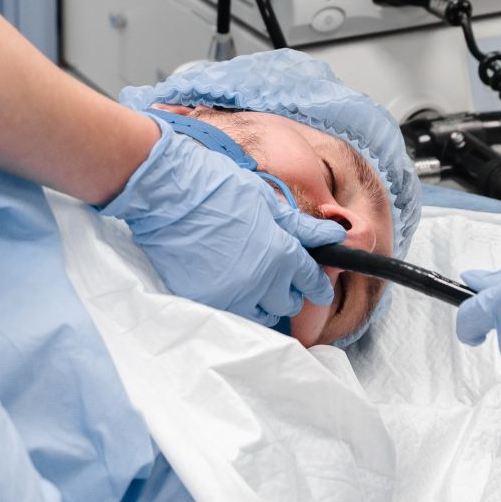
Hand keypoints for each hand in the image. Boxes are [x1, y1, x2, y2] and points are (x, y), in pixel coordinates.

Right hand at [102, 119, 343, 325]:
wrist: (168, 193)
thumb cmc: (217, 187)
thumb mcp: (265, 201)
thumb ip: (300, 226)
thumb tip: (333, 236)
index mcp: (279, 253)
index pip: (310, 280)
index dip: (317, 283)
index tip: (317, 284)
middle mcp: (259, 281)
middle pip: (288, 303)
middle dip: (289, 290)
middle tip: (279, 272)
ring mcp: (230, 295)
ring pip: (261, 314)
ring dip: (263, 300)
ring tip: (252, 278)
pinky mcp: (203, 300)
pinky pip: (231, 312)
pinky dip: (234, 301)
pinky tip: (227, 279)